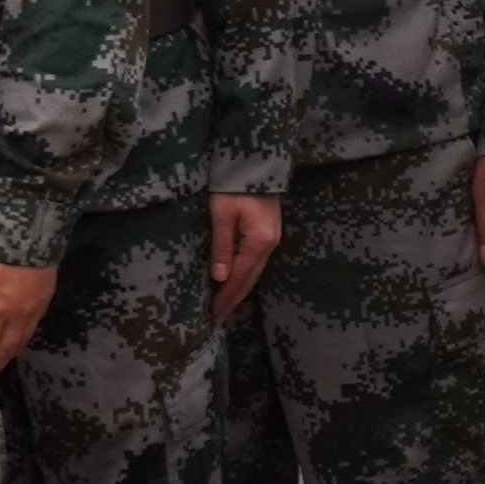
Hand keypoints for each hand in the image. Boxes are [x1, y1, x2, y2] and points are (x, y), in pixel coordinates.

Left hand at [203, 192, 281, 321]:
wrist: (256, 164)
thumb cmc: (234, 187)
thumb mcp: (222, 215)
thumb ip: (222, 247)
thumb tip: (219, 278)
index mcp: (259, 242)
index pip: (239, 278)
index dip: (225, 298)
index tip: (212, 316)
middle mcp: (270, 245)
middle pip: (249, 279)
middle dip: (233, 300)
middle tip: (217, 319)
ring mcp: (272, 240)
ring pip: (254, 273)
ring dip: (239, 290)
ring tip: (225, 306)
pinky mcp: (269, 234)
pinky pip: (255, 263)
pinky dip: (244, 277)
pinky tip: (235, 282)